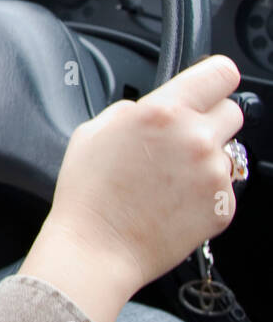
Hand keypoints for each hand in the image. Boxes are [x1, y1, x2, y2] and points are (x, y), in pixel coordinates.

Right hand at [19, 54, 243, 321]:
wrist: (98, 248)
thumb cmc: (89, 193)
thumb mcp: (92, 131)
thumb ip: (130, 110)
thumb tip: (148, 108)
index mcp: (162, 112)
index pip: (220, 73)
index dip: (215, 77)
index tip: (210, 86)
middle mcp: (196, 139)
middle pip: (232, 112)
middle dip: (209, 120)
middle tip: (180, 140)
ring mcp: (213, 175)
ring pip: (227, 152)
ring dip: (206, 158)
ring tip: (168, 179)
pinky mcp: (224, 206)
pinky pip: (224, 187)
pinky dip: (205, 191)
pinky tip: (173, 201)